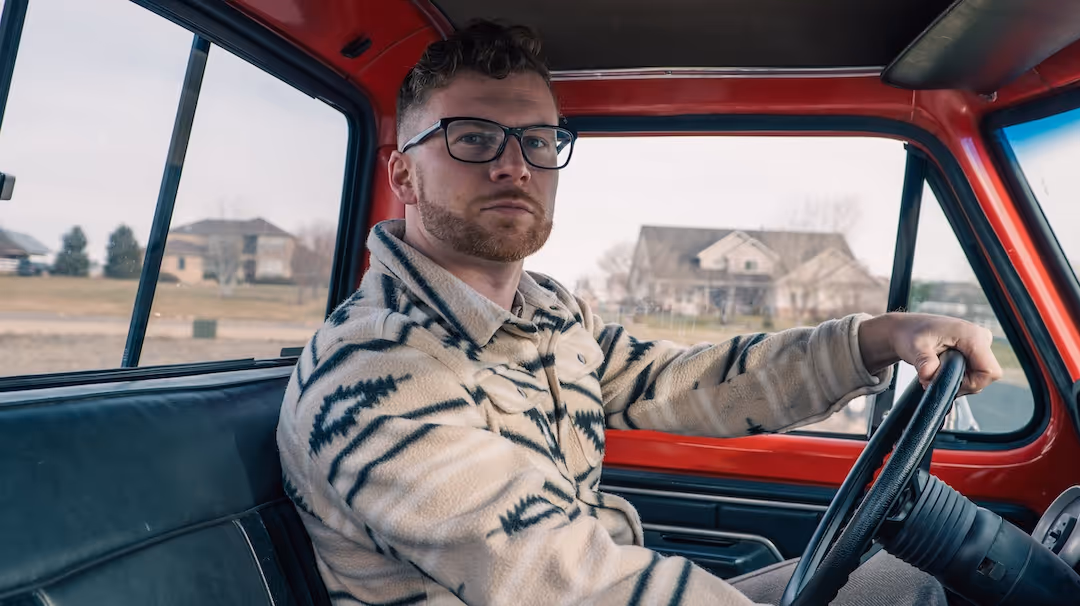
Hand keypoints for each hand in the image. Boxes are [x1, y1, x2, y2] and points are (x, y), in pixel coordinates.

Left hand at [859, 313, 1002, 395]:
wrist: (906, 330)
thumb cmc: (910, 334)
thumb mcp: (914, 348)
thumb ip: (924, 362)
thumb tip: (929, 375)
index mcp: (973, 335)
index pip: (989, 372)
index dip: (970, 384)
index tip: (946, 382)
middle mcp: (981, 338)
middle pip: (985, 376)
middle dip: (962, 384)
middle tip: (937, 377)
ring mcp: (980, 344)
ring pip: (980, 376)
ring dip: (959, 381)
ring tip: (937, 371)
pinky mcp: (975, 350)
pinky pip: (975, 372)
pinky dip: (959, 376)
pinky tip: (943, 369)